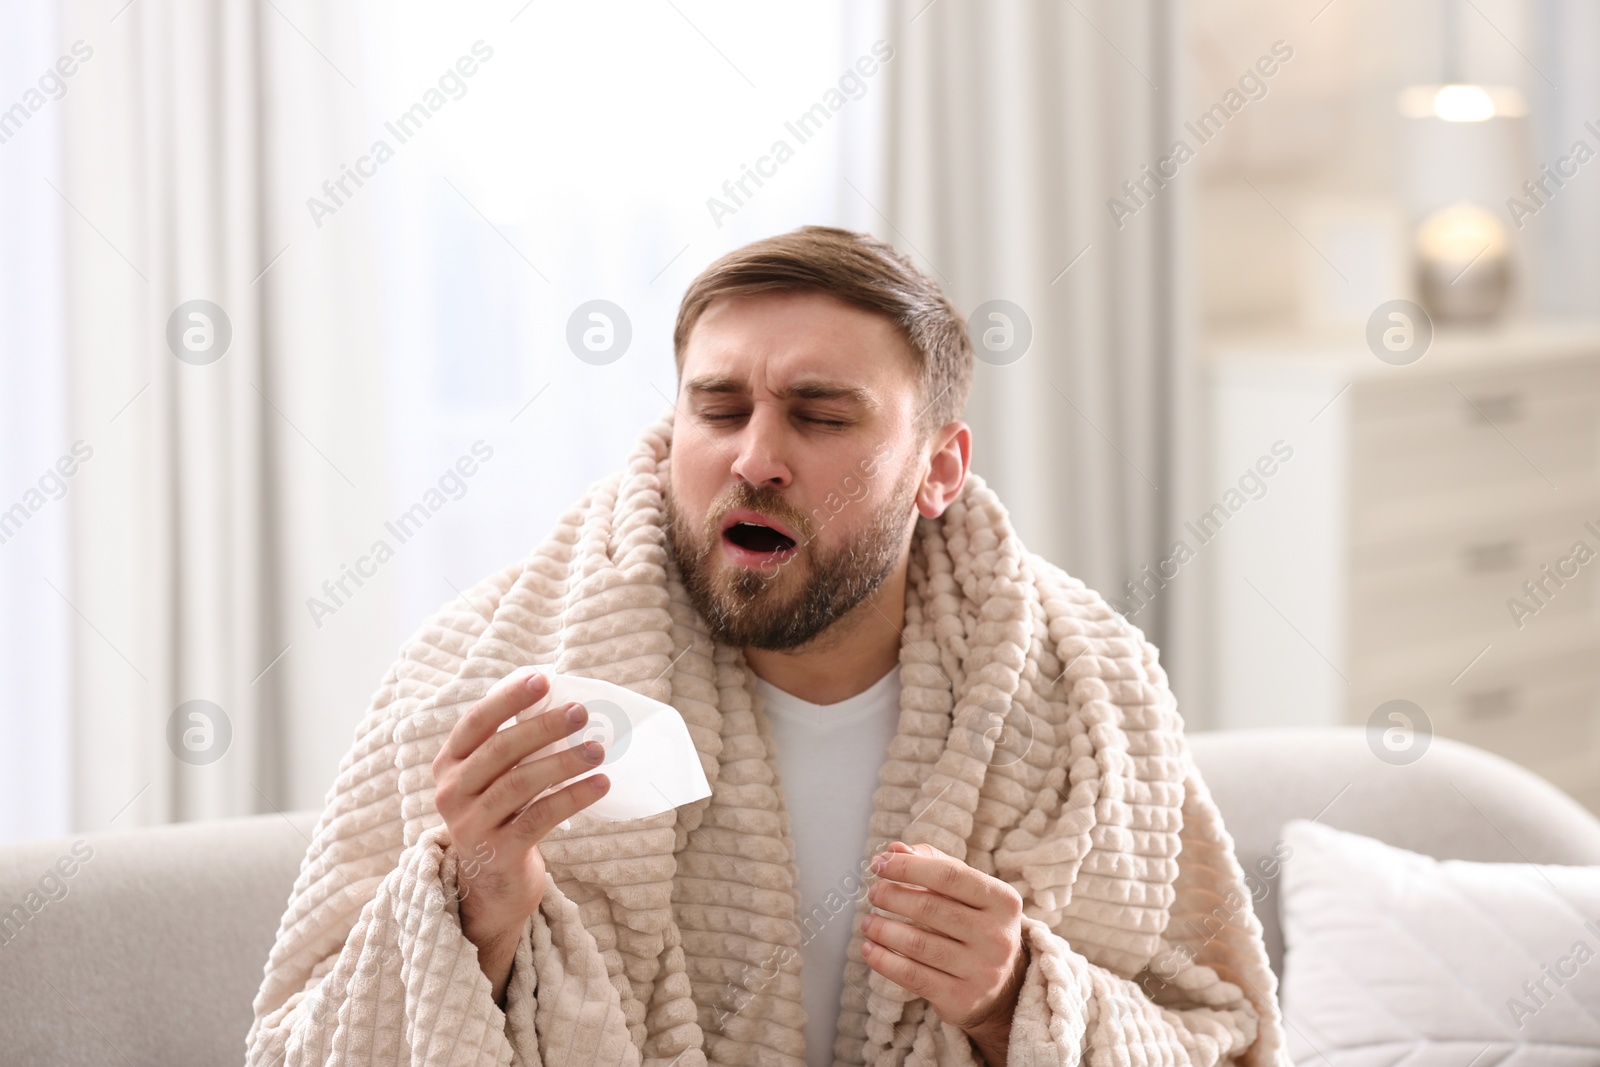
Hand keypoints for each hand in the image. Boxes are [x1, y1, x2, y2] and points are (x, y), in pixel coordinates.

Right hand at [431, 670, 611, 1003]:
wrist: (491, 887)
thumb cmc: (502, 817)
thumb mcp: (495, 781)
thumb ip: (514, 749)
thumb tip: (567, 706)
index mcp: (449, 764)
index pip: (475, 723)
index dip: (507, 699)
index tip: (542, 679)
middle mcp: (451, 793)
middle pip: (499, 751)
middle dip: (543, 727)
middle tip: (581, 713)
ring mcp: (470, 825)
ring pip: (519, 784)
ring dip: (564, 762)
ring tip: (598, 749)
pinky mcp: (496, 853)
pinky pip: (538, 817)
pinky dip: (572, 797)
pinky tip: (600, 785)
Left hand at [861, 841, 1027, 1064]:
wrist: (1003, 989)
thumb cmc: (977, 926)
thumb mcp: (968, 892)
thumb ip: (934, 864)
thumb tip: (895, 850)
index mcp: (1003, 901)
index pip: (949, 875)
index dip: (908, 867)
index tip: (879, 863)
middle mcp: (997, 936)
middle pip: (930, 908)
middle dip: (892, 896)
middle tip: (873, 892)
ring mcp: (982, 970)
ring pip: (918, 944)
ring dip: (883, 929)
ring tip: (868, 921)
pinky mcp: (961, 998)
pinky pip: (912, 976)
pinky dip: (884, 961)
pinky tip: (870, 949)